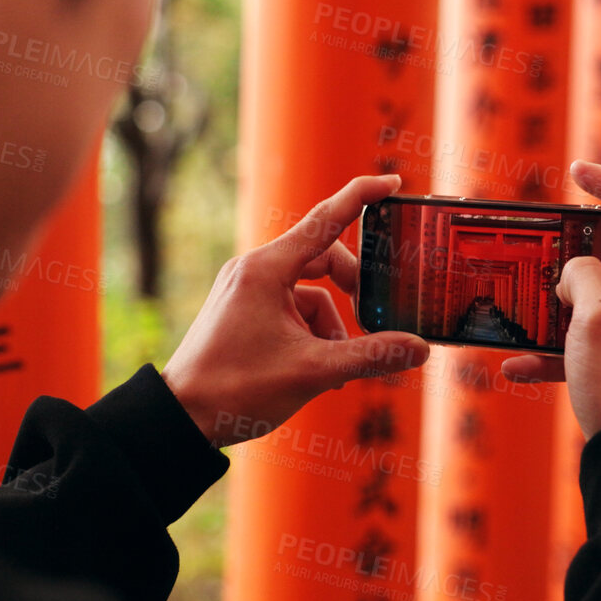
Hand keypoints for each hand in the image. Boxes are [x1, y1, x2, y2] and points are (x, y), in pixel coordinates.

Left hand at [162, 174, 431, 446]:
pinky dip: (309, 335)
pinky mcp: (242, 310)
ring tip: (332, 370)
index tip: (392, 182)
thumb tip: (419, 349)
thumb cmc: (236, 387)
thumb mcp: (313, 371)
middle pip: (323, 260)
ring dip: (330, 326)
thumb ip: (371, 356)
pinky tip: (313, 371)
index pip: (326, 219)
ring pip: (309, 293)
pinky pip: (290, 309)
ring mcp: (245, 290)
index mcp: (267, 269)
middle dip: (351, 292)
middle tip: (373, 322)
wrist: (181, 418)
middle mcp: (254, 270)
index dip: (362, 197)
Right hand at [501, 161, 600, 437]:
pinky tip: (515, 367)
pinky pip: (582, 347)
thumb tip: (573, 275)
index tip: (574, 170)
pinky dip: (550, 352)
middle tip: (538, 247)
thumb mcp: (596, 317)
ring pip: (591, 302)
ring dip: (552, 306)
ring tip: (520, 307)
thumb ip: (581, 276)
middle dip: (568, 252)